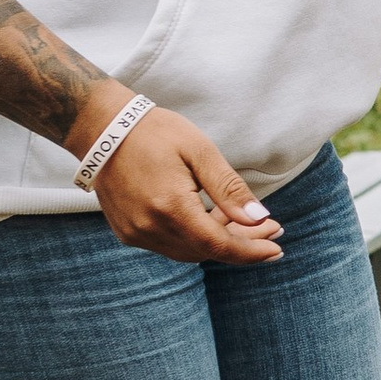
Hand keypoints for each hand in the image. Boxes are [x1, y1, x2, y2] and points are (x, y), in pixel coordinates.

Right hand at [74, 94, 283, 265]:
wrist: (103, 128)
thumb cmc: (155, 132)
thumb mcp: (200, 151)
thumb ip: (229, 189)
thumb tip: (259, 218)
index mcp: (170, 207)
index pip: (219, 244)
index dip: (251, 251)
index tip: (278, 248)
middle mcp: (149, 228)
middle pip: (207, 251)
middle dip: (242, 243)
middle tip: (270, 227)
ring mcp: (135, 233)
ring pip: (189, 251)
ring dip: (218, 241)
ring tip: (243, 220)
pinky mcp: (127, 231)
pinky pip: (170, 245)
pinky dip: (194, 237)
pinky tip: (211, 217)